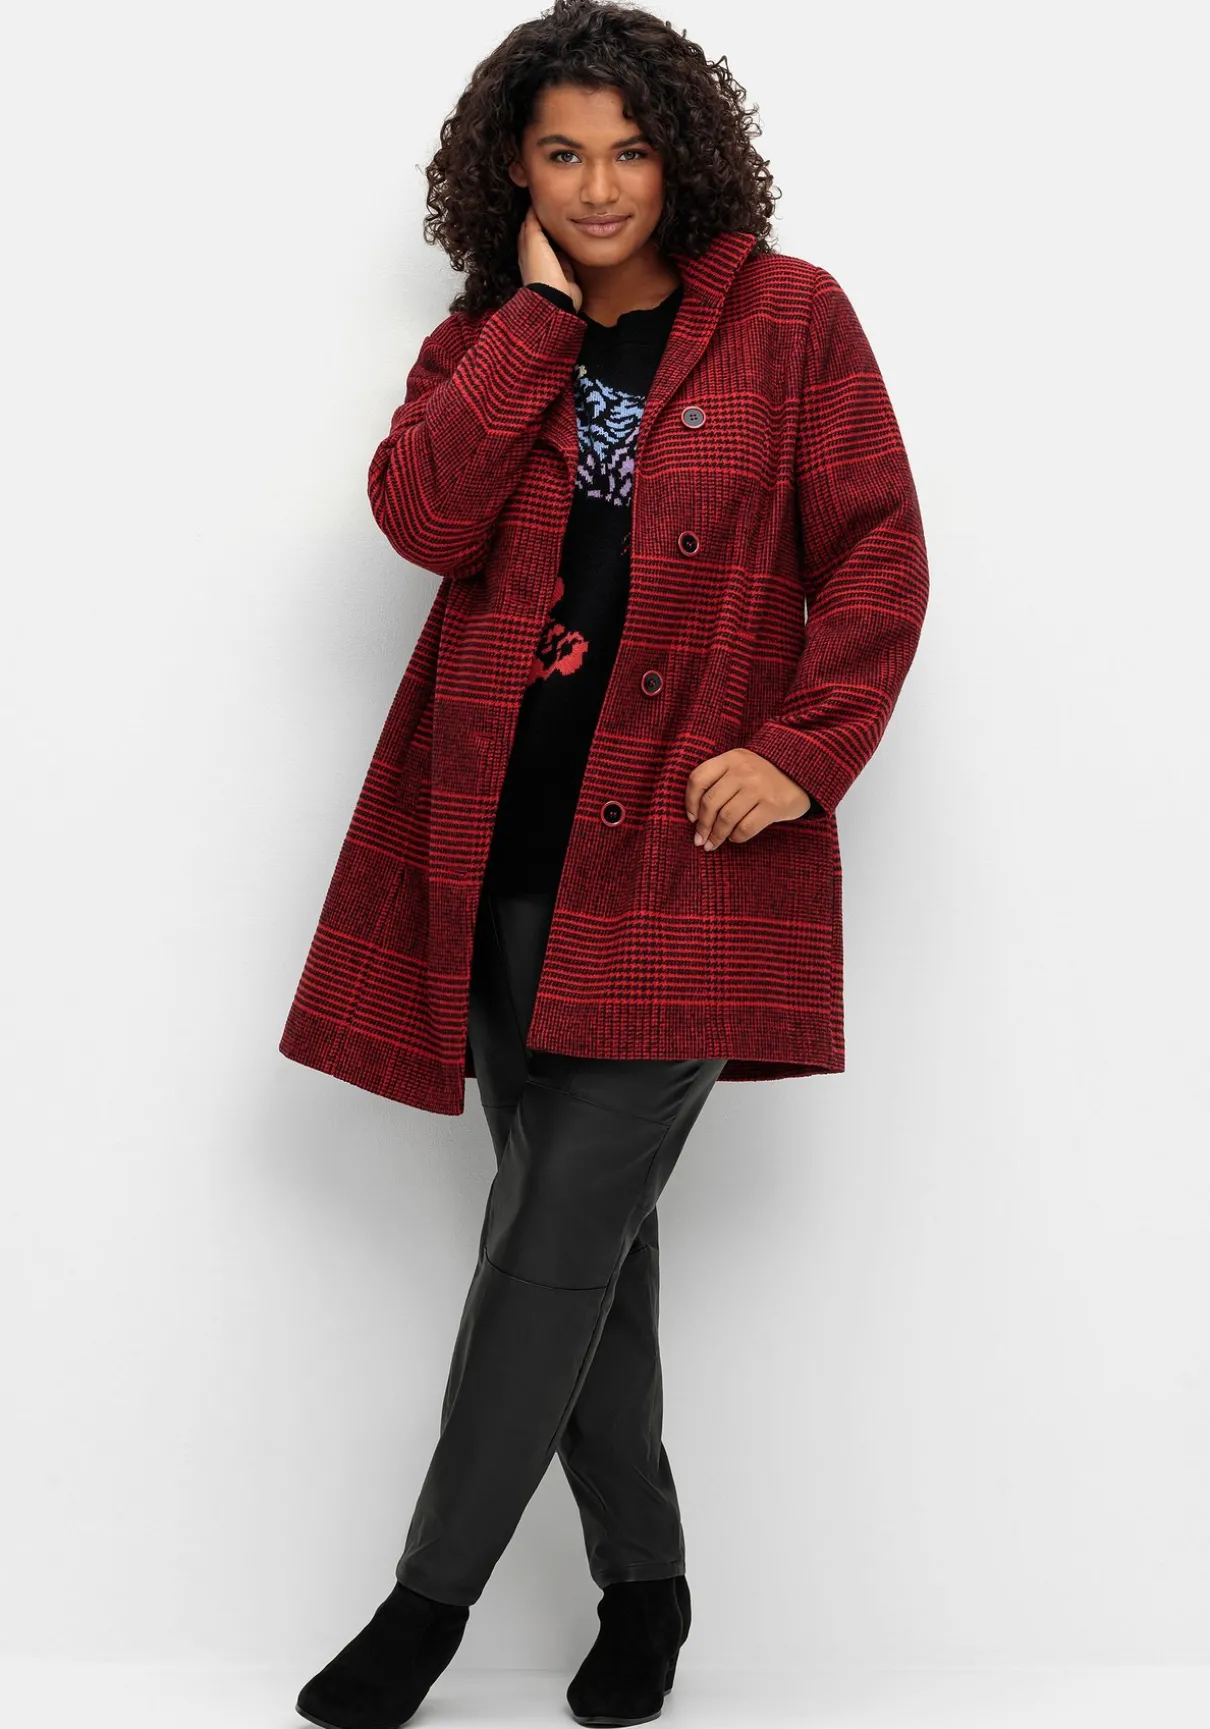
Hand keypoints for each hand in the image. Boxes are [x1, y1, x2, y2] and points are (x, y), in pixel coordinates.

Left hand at [517, 202, 582, 310]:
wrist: (556, 299)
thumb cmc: (541, 272)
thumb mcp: (533, 241)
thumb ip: (533, 223)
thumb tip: (533, 206)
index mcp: (526, 248)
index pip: (528, 224)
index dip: (534, 211)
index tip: (542, 197)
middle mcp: (537, 255)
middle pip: (542, 232)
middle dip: (547, 220)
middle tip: (557, 203)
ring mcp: (552, 262)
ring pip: (555, 241)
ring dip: (560, 231)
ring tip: (569, 215)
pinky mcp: (565, 270)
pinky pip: (567, 252)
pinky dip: (570, 243)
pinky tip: (576, 234)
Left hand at [684, 748, 810, 849]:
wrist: (803, 773)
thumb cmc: (764, 774)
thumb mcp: (742, 765)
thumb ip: (720, 780)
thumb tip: (696, 815)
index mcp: (731, 759)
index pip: (698, 779)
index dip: (690, 801)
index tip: (691, 817)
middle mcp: (743, 771)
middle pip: (711, 803)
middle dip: (702, 826)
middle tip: (699, 839)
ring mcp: (759, 788)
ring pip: (726, 818)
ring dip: (716, 836)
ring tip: (712, 844)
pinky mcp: (773, 806)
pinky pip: (745, 828)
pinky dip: (736, 837)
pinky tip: (734, 838)